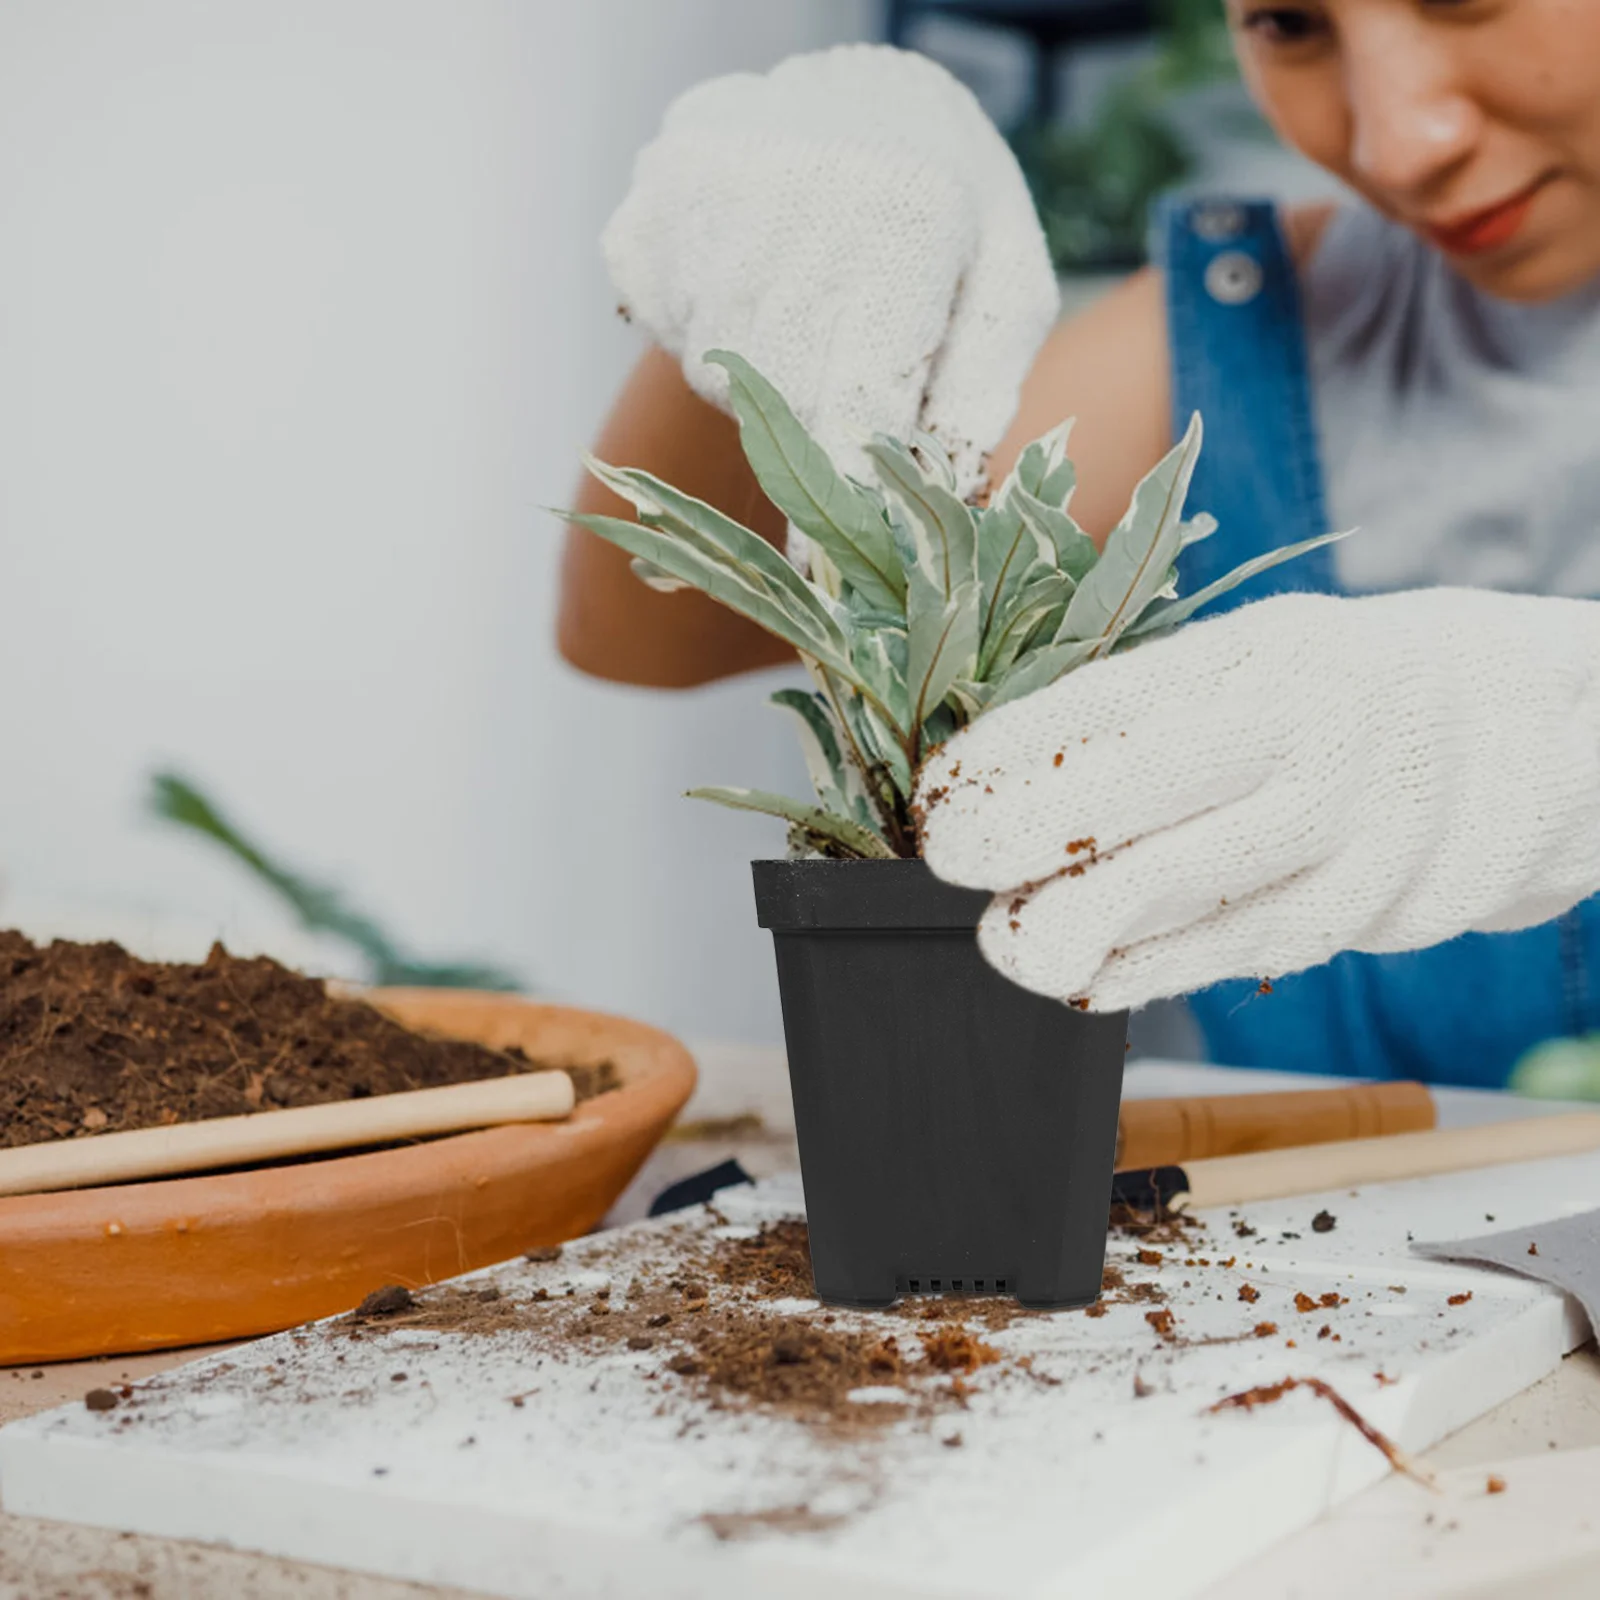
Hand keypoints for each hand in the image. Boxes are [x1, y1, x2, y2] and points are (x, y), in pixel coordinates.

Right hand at [601, 44, 1057, 500]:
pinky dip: (707, 330)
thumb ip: (982, 392)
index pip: (857, 405)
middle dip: (817, 432)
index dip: (844, 503)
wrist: (857, 91)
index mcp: (903, 214)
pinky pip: (665, 330)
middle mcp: (789, 198)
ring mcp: (698, 201)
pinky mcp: (643, 211)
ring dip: (767, 377)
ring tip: (813, 299)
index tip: (831, 581)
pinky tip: (756, 273)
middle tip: (847, 388)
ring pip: (718, 374)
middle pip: (780, 404)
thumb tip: (940, 505)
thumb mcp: (1006, 284)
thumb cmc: (952, 207)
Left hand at [916, 589, 1599, 1012]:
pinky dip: (1166, 969)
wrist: (1539, 723)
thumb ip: (1157, 705)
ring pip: (1206, 883)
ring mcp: (1361, 822)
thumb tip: (1013, 767)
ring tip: (1010, 945)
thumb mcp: (1262, 656)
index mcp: (1268, 652)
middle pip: (1155, 783)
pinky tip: (1097, 981)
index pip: (1119, 698)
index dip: (1017, 749)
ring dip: (1094, 922)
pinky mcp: (1387, 904)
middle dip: (1036, 829)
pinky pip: (1257, 945)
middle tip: (953, 862)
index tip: (940, 791)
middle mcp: (1317, 728)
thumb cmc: (1352, 687)